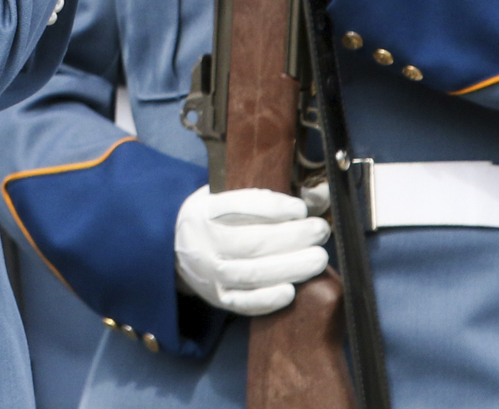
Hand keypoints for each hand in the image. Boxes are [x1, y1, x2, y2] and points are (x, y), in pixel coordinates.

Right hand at [173, 185, 330, 315]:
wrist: (178, 249)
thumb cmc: (214, 219)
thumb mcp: (225, 197)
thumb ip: (266, 196)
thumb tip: (316, 196)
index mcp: (203, 210)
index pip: (237, 206)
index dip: (272, 208)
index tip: (300, 208)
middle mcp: (203, 242)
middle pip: (250, 241)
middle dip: (291, 236)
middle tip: (320, 230)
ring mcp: (210, 273)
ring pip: (251, 273)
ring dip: (289, 266)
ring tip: (318, 259)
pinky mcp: (218, 297)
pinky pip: (244, 303)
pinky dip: (267, 299)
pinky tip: (291, 291)